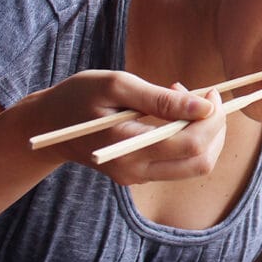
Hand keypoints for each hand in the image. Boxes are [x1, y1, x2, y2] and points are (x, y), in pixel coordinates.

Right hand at [27, 70, 226, 184]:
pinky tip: (171, 112)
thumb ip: (161, 99)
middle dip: (214, 128)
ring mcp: (138, 176)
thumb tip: (205, 107)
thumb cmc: (79, 97)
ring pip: (195, 165)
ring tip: (182, 99)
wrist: (47, 125)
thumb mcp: (117, 85)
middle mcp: (135, 171)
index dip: (212, 119)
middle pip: (200, 161)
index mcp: (127, 148)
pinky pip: (179, 162)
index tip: (212, 92)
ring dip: (203, 132)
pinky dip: (188, 136)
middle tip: (203, 95)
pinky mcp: (140, 174)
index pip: (191, 144)